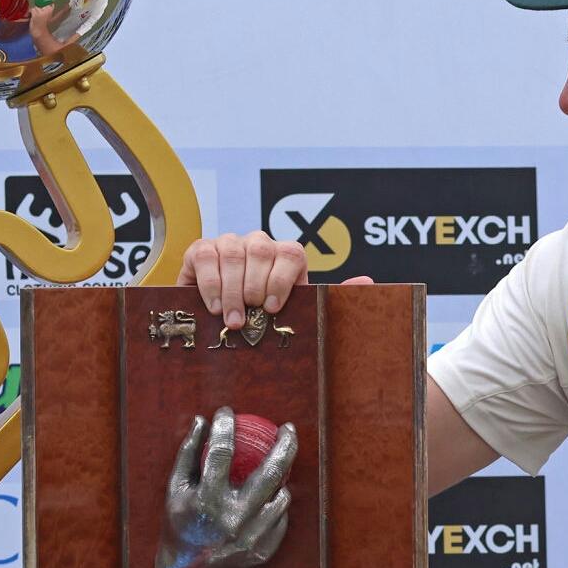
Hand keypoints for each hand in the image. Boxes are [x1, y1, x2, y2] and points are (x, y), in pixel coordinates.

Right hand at [154, 408, 294, 567]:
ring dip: (282, 478)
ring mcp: (251, 537)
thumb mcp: (176, 488)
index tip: (227, 412)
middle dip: (284, 444)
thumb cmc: (179, 522)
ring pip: (280, 497)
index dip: (225, 426)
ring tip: (278, 465)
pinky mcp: (262, 551)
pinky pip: (280, 520)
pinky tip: (272, 497)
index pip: (221, 452)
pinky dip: (276, 505)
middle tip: (288, 428)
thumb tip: (202, 420)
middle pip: (270, 472)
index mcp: (207, 501)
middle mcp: (232, 519)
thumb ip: (188, 453)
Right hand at [177, 231, 374, 329]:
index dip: (282, 279)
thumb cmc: (260, 321)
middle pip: (261, 249)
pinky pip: (206, 255)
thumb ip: (327, 297)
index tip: (273, 308)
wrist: (216, 324)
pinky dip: (210, 282)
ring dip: (232, 289)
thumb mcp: (293, 313)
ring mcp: (229, 243)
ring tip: (231, 318)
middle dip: (254, 287)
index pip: (292, 253)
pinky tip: (213, 305)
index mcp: (285, 256)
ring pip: (234, 252)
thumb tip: (367, 282)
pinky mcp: (200, 249)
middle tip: (247, 319)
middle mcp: (258, 244)